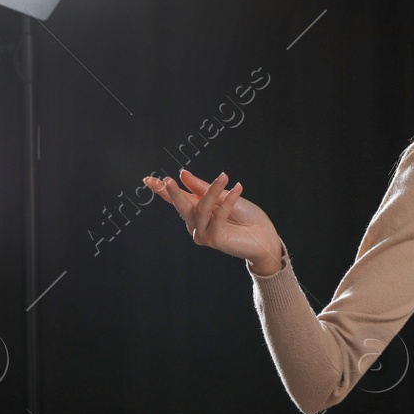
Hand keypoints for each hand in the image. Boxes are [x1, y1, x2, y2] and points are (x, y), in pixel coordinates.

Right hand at [143, 170, 283, 273]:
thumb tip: (183, 174)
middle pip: (182, 206)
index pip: (178, 199)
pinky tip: (237, 189)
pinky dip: (228, 202)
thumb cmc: (246, 216)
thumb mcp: (225, 196)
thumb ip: (203, 188)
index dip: (163, 190)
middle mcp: (196, 224)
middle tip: (167, 180)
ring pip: (202, 209)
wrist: (265, 236)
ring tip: (224, 177)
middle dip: (174, 193)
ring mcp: (203, 234)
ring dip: (212, 192)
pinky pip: (218, 216)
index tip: (148, 179)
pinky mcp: (214, 239)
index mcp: (197, 212)